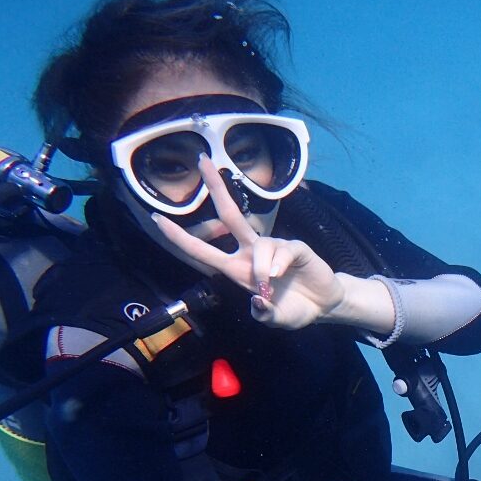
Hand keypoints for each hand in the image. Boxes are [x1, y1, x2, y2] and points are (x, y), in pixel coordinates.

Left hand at [152, 155, 343, 328]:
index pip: (202, 250)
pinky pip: (281, 249)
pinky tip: (281, 274)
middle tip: (202, 160)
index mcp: (237, 269)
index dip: (179, 236)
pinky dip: (278, 263)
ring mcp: (272, 247)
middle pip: (228, 215)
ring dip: (260, 268)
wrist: (324, 305)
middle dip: (215, 187)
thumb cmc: (293, 309)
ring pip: (258, 245)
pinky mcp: (294, 247)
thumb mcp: (276, 320)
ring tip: (269, 285)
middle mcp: (250, 253)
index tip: (157, 218)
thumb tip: (258, 301)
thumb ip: (265, 315)